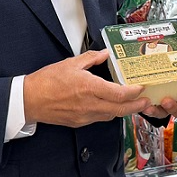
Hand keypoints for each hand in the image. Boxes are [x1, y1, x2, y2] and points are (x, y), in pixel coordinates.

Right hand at [24, 49, 150, 127]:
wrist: (29, 100)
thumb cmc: (46, 82)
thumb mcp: (70, 64)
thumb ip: (91, 58)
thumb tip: (105, 54)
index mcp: (89, 88)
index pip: (119, 93)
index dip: (133, 92)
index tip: (141, 88)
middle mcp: (90, 104)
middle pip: (120, 109)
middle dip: (136, 106)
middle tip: (146, 101)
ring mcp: (85, 116)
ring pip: (111, 115)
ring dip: (123, 110)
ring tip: (132, 103)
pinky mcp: (79, 122)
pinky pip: (100, 118)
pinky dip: (109, 113)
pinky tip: (111, 106)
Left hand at [142, 85, 176, 121]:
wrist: (167, 61)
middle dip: (174, 108)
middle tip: (167, 100)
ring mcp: (168, 103)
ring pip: (166, 113)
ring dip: (158, 111)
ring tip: (150, 106)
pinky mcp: (155, 103)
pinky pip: (153, 110)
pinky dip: (148, 109)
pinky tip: (142, 104)